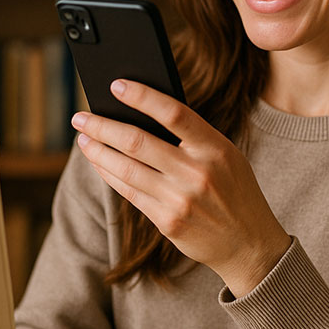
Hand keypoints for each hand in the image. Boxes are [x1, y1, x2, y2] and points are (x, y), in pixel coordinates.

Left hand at [71, 79, 291, 296]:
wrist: (249, 243)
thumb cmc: (233, 188)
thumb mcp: (225, 155)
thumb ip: (192, 136)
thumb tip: (141, 113)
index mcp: (215, 148)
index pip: (173, 113)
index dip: (142, 97)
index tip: (115, 85)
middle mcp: (197, 173)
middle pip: (137, 142)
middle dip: (102, 126)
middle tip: (80, 116)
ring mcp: (180, 199)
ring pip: (125, 168)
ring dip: (97, 151)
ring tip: (83, 138)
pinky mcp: (167, 222)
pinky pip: (129, 192)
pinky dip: (108, 174)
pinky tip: (99, 162)